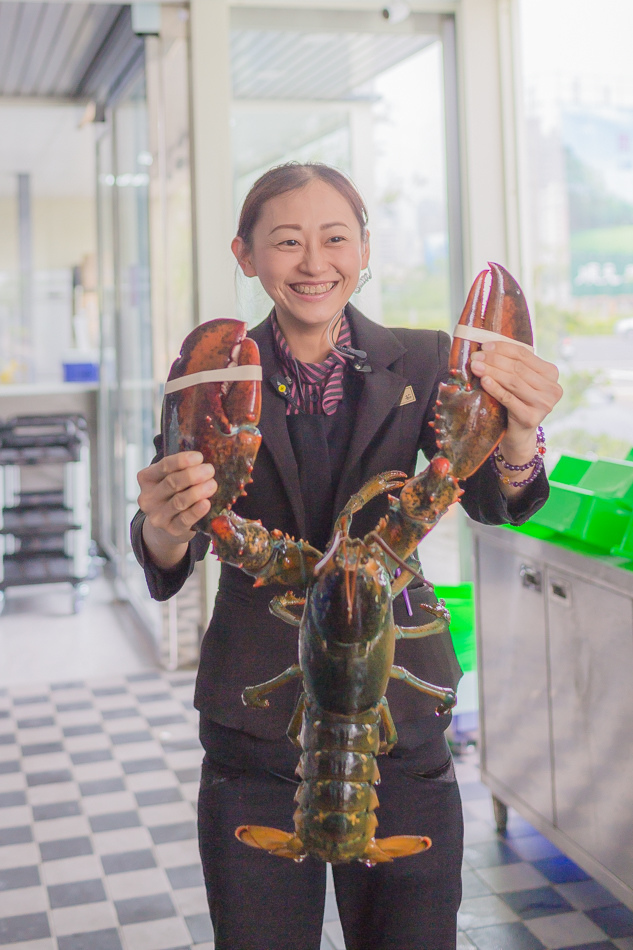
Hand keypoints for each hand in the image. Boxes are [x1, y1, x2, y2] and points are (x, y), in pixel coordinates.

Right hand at [137, 452, 216, 567]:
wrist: (166, 526)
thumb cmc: (172, 495)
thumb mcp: (169, 479)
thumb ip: (181, 469)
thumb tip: (203, 461)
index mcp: (146, 479)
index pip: (164, 466)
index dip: (182, 460)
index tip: (199, 457)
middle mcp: (148, 497)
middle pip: (172, 482)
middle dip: (193, 475)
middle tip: (209, 470)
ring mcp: (157, 515)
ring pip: (179, 501)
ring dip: (198, 491)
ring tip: (212, 484)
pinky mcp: (170, 529)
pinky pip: (184, 519)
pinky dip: (196, 511)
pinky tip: (206, 503)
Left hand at [470, 341, 561, 494]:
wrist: (518, 435)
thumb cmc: (516, 403)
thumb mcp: (518, 381)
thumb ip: (512, 365)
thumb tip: (488, 346)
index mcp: (551, 374)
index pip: (525, 355)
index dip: (503, 348)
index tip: (485, 346)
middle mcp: (552, 388)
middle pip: (518, 368)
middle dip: (494, 360)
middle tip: (476, 356)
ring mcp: (544, 404)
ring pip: (514, 381)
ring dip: (492, 371)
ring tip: (475, 366)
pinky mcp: (531, 418)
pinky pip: (509, 398)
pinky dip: (495, 388)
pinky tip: (484, 380)